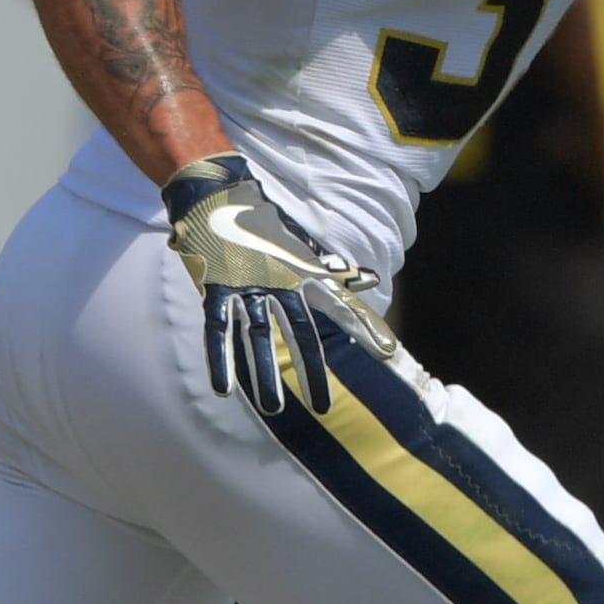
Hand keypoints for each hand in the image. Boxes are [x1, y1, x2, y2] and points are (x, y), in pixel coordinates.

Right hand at [163, 151, 394, 414]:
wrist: (217, 194)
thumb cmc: (265, 227)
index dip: (364, 326)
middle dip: (312, 371)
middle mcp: (280, 282)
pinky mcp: (215, 288)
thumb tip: (375, 279)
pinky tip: (223, 388)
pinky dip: (220, 359)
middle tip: (324, 408)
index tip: (389, 351)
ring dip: (265, 375)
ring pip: (258, 338)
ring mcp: (246, 286)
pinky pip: (219, 329)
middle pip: (301, 333)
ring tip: (273, 410)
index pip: (340, 303)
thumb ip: (336, 272)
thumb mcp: (303, 249)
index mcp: (303, 273)